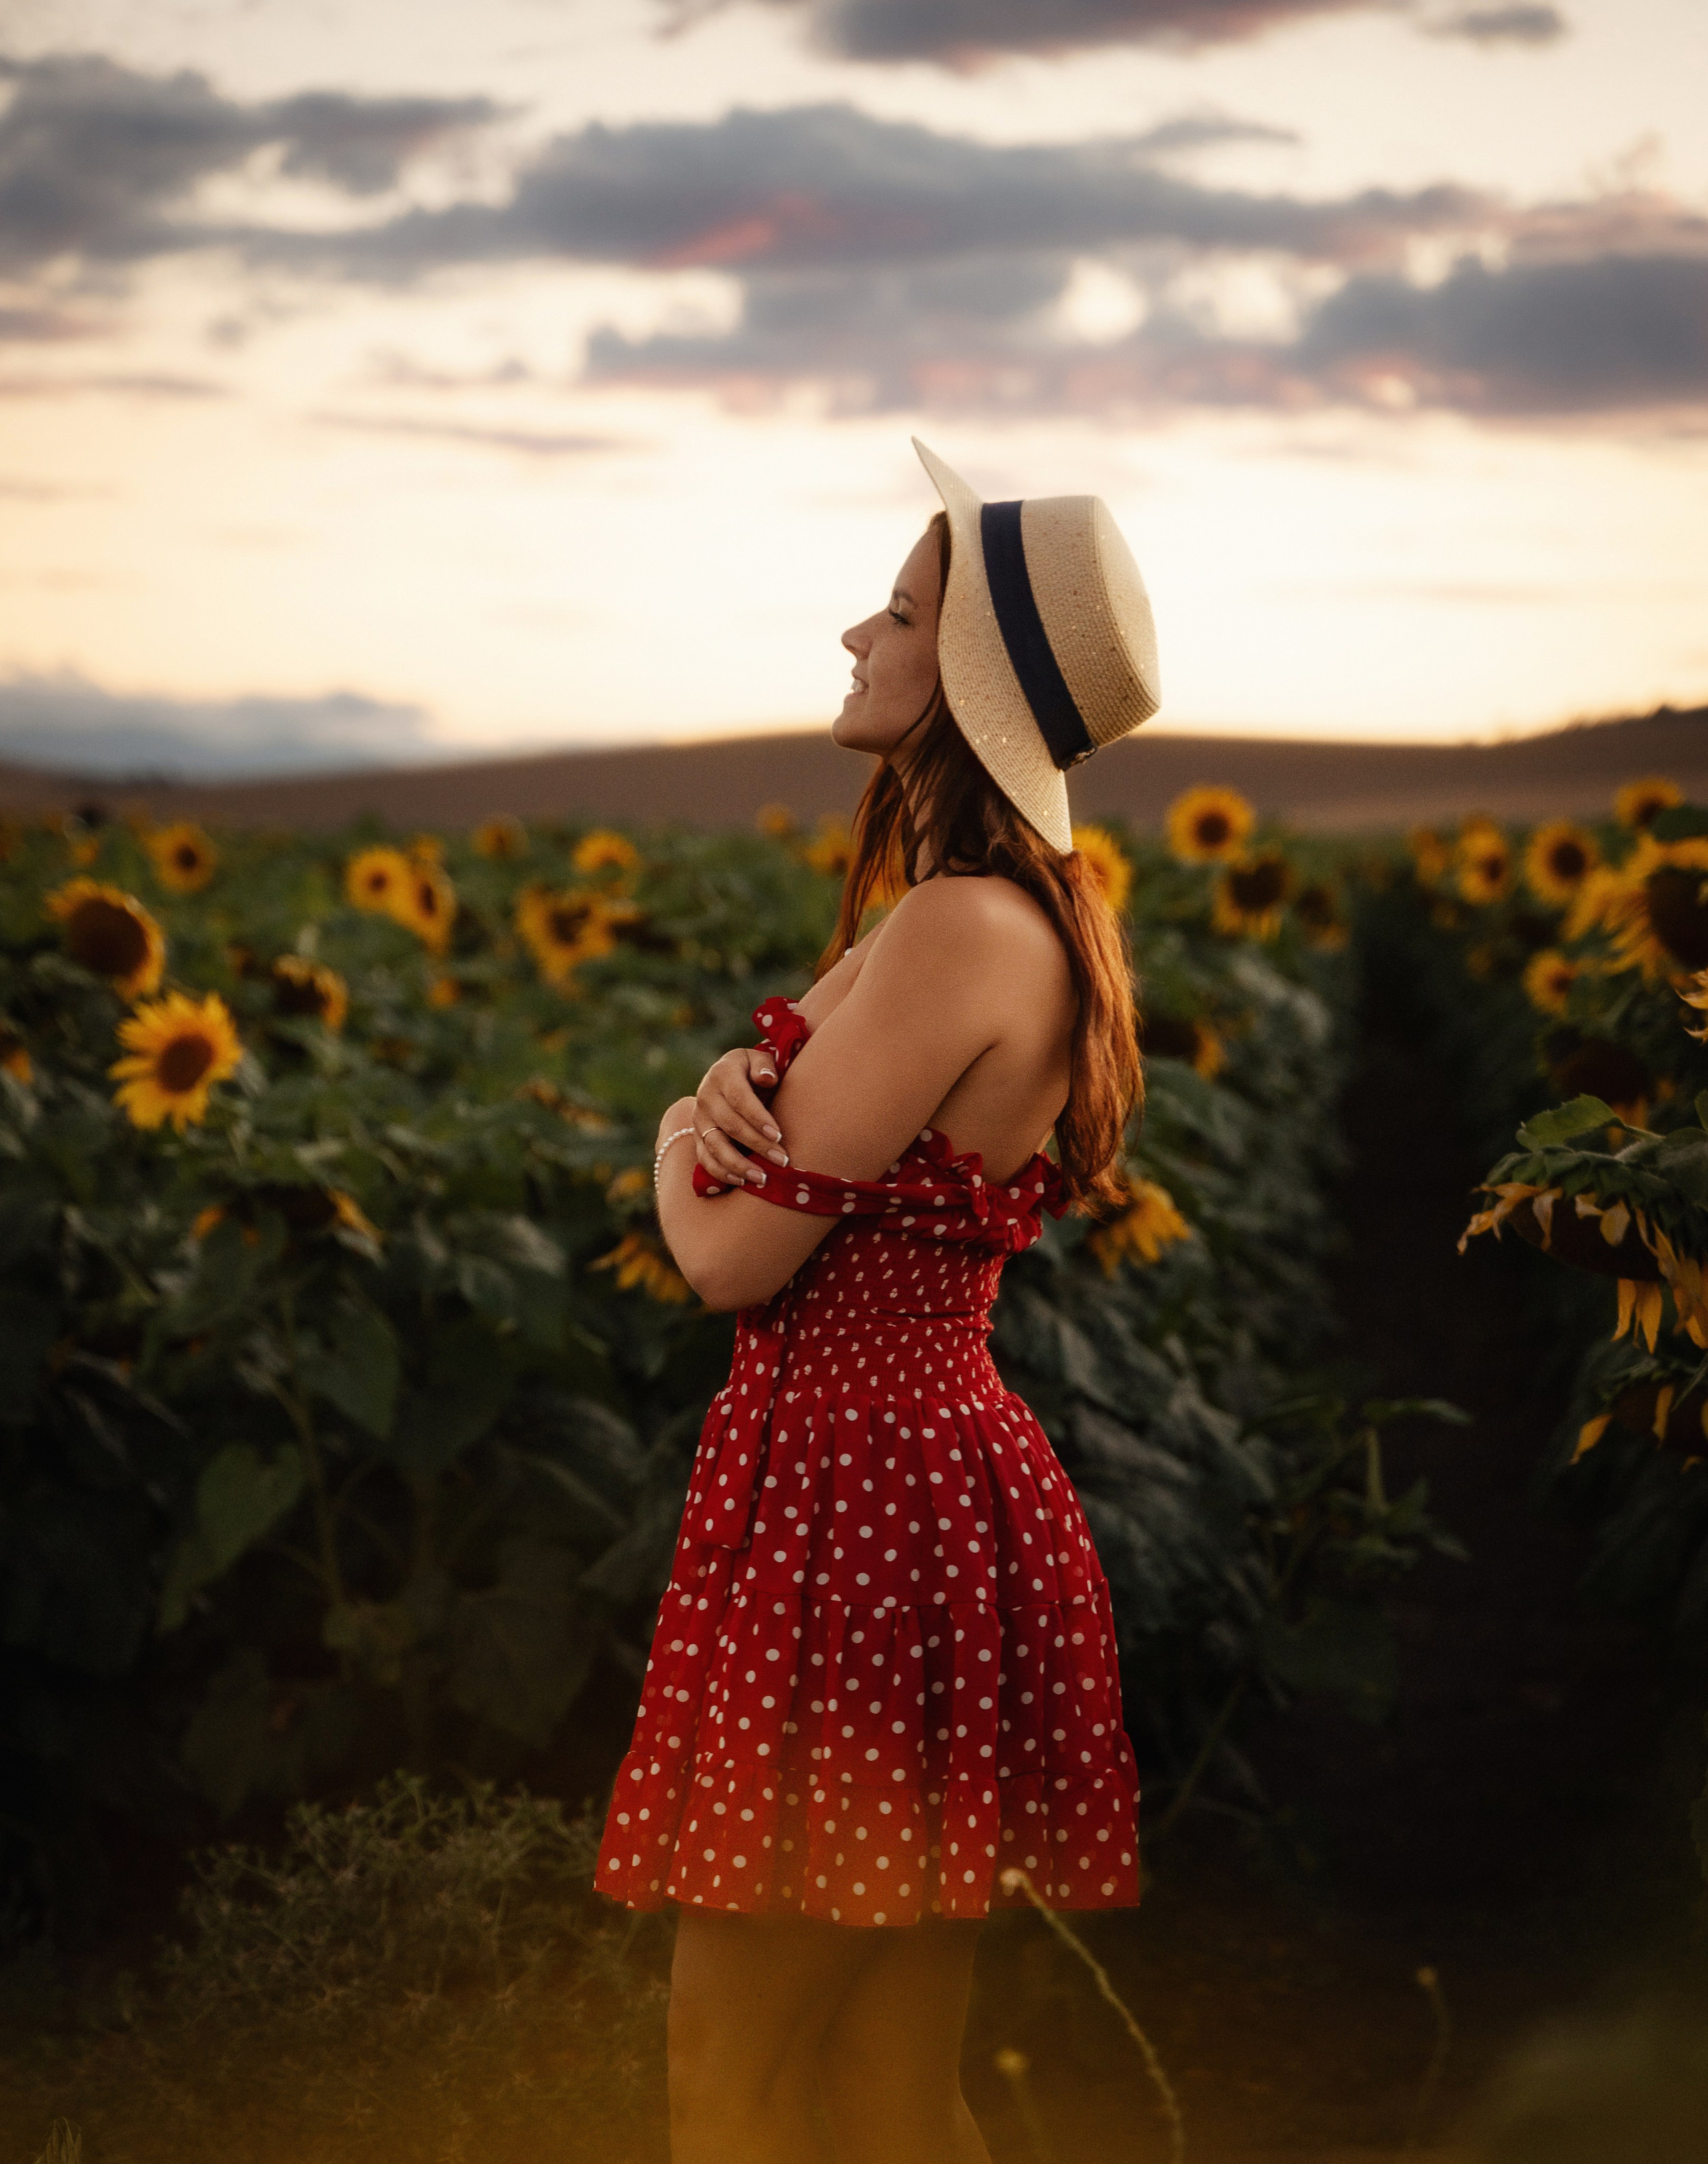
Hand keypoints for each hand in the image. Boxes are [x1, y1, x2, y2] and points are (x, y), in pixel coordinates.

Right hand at [694, 1046, 787, 1188]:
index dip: (758, 1118)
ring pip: (716, 1145)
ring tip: (763, 1179)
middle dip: (757, 1144)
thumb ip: (764, 1065)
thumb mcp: (758, 1059)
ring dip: (739, 1165)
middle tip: (782, 1160)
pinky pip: (705, 1159)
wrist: (727, 1080)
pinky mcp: (697, 1137)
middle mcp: (706, 1096)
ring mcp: (699, 1118)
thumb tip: (767, 1078)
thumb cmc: (752, 1071)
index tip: (778, 1135)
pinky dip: (721, 1173)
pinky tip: (742, 1182)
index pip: (739, 1098)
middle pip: (730, 1124)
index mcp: (722, 1074)